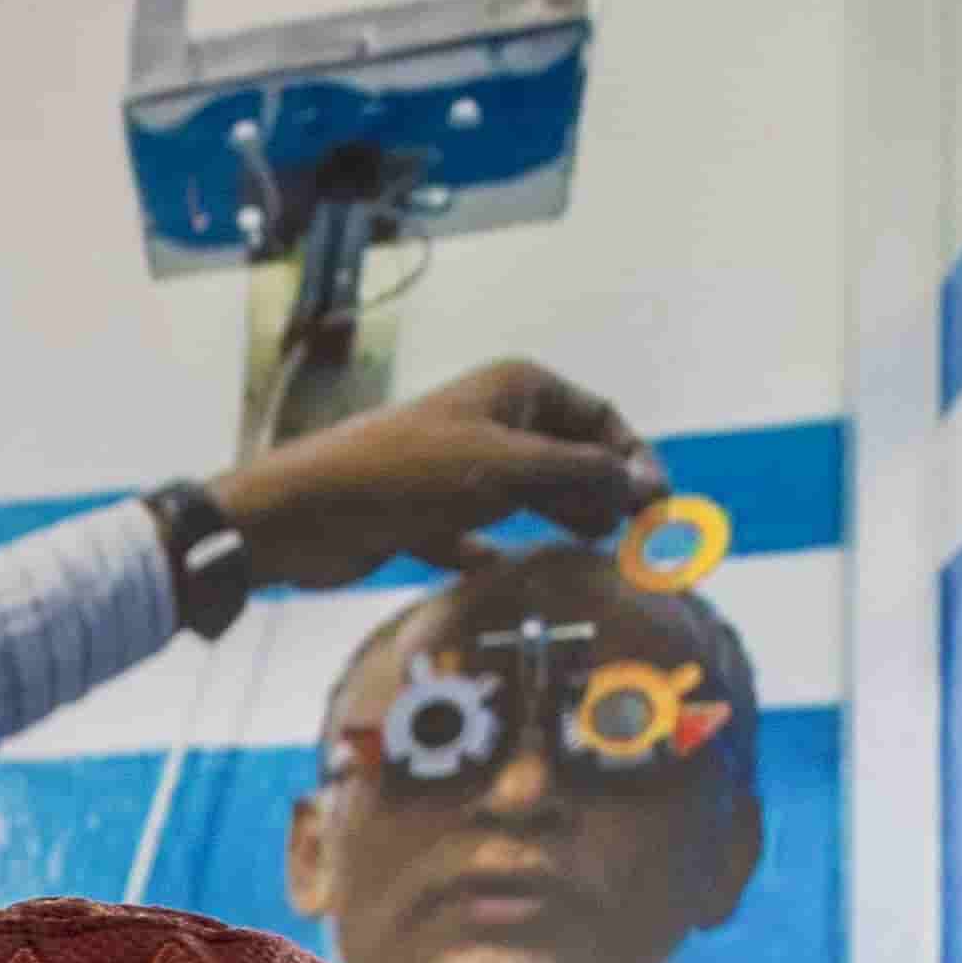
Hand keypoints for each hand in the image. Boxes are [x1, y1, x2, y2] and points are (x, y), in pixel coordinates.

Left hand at [216, 358, 654, 592]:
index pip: (599, 418)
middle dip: (602, 493)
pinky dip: (492, 552)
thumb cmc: (404, 476)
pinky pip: (472, 535)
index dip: (635, 459)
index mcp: (516, 390)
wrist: (302, 513)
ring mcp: (455, 468)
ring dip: (560, 520)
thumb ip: (583, 473)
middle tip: (636, 541)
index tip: (659, 508)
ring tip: (595, 555)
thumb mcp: (507, 468)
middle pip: (566, 457)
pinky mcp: (422, 515)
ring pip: (525, 495)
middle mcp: (490, 422)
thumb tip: (646, 486)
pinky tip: (509, 573)